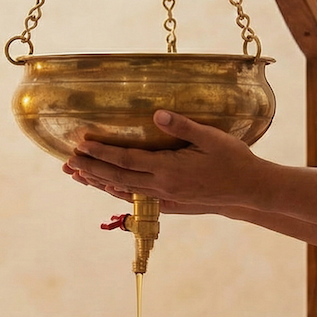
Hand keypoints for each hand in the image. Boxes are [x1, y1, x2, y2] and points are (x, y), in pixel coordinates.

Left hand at [62, 110, 269, 211]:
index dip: (102, 153)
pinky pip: (135, 197)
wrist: (248, 189)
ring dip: (98, 181)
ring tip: (76, 174)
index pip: (126, 160)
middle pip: (117, 177)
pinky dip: (116, 191)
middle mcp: (161, 186)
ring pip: (122, 189)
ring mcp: (164, 196)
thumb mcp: (211, 137)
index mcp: (168, 170)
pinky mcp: (168, 201)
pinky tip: (105, 186)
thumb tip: (157, 114)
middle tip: (68, 161)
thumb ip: (182, 126)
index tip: (81, 145)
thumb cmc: (233, 159)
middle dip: (90, 169)